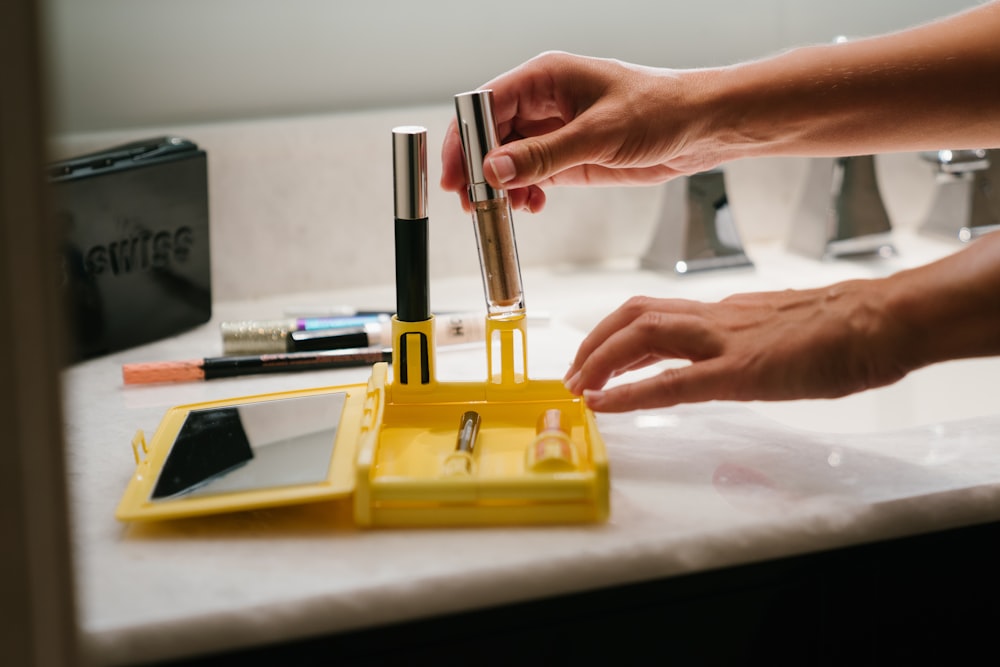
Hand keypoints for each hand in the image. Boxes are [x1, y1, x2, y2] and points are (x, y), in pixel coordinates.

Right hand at [440, 51, 722, 212]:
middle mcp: (544, 102)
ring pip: (507, 159)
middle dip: (478, 169)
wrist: (701, 129)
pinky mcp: (568, 156)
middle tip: (473, 202)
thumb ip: (543, 156)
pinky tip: (532, 206)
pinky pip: (530, 175)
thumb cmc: (660, 111)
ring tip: (506, 210)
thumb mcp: (598, 136)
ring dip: (501, 186)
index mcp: (546, 78)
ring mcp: (554, 130)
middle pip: (490, 134)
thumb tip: (494, 170)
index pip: (486, 104)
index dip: (465, 139)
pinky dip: (524, 192)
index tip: (456, 174)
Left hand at [562, 284, 912, 412]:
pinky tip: (606, 405)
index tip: (593, 359)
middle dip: (594, 344)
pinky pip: (675, 381)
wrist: (881, 321)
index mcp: (724, 312)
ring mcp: (725, 342)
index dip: (614, 336)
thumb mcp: (777, 328)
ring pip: (643, 337)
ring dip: (601, 362)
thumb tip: (724, 348)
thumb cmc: (842, 327)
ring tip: (578, 387)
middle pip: (635, 317)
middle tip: (573, 375)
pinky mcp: (742, 372)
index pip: (654, 315)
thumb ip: (744, 335)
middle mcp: (715, 319)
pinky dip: (633, 393)